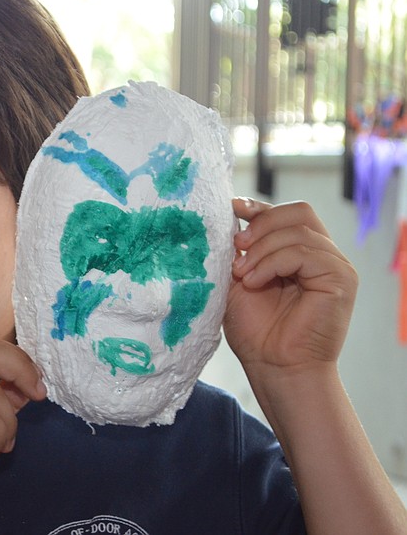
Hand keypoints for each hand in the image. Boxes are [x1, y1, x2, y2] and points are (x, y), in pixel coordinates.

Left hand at [223, 198, 357, 372]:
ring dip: (261, 250)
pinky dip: (273, 263)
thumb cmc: (255, 331)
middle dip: (261, 224)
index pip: (286, 213)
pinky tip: (255, 282)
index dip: (258, 206)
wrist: (273, 366)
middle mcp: (320, 255)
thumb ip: (240, 250)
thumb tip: (231, 217)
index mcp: (298, 252)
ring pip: (297, 232)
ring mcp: (335, 266)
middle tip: (236, 247)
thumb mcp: (238, 280)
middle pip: (298, 212)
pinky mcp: (341, 279)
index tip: (232, 208)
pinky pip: (305, 252)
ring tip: (241, 275)